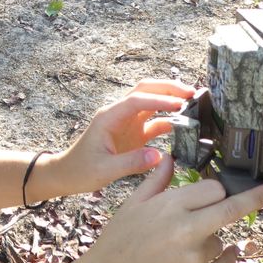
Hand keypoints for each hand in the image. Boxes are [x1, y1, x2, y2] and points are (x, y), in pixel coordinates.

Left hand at [44, 78, 193, 195]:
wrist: (68, 174)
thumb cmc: (81, 170)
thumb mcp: (105, 169)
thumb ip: (131, 163)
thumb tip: (159, 156)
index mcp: (109, 117)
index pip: (137, 100)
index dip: (159, 100)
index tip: (180, 103)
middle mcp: (119, 115)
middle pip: (145, 91)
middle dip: (168, 88)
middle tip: (193, 92)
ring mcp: (127, 123)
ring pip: (151, 103)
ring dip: (170, 99)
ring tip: (194, 103)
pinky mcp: (133, 134)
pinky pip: (153, 122)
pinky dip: (169, 120)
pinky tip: (184, 125)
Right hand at [69, 154, 262, 262]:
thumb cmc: (117, 241)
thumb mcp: (132, 204)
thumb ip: (157, 180)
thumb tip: (170, 157)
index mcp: (170, 205)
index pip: (213, 188)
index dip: (216, 189)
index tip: (222, 190)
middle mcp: (185, 229)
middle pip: (233, 208)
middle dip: (258, 198)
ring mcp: (193, 257)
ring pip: (221, 239)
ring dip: (211, 239)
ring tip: (179, 247)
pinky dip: (226, 259)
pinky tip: (218, 256)